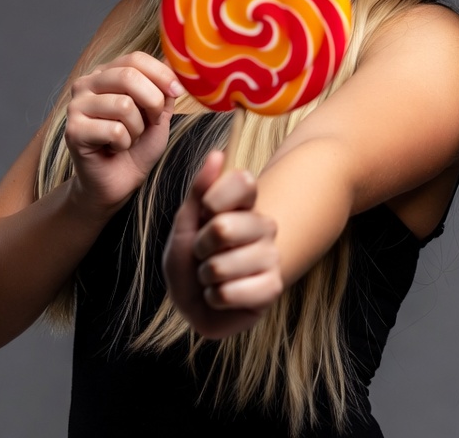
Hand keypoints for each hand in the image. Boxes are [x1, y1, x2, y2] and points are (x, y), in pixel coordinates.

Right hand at [65, 51, 180, 210]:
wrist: (119, 180)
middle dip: (153, 101)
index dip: (162, 74)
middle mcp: (87, 84)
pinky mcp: (72, 131)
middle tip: (154, 120)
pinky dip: (125, 143)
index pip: (136, 58)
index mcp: (108, 72)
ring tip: (130, 136)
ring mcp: (76, 106)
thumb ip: (164, 87)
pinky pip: (114, 130)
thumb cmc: (139, 144)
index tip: (177, 92)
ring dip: (138, 127)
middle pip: (129, 76)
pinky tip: (115, 148)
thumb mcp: (159, 111)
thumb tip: (176, 60)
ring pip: (123, 105)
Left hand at [164, 151, 282, 338]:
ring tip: (212, 278)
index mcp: (247, 205)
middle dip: (200, 248)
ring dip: (205, 278)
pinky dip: (215, 298)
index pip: (243, 180)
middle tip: (203, 254)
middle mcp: (265, 226)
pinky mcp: (273, 288)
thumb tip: (217, 153)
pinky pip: (230, 293)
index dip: (214, 200)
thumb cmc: (192, 262)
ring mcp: (271, 257)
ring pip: (222, 266)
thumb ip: (200, 190)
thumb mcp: (186, 224)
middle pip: (223, 227)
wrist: (199, 305)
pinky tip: (222, 295)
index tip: (206, 214)